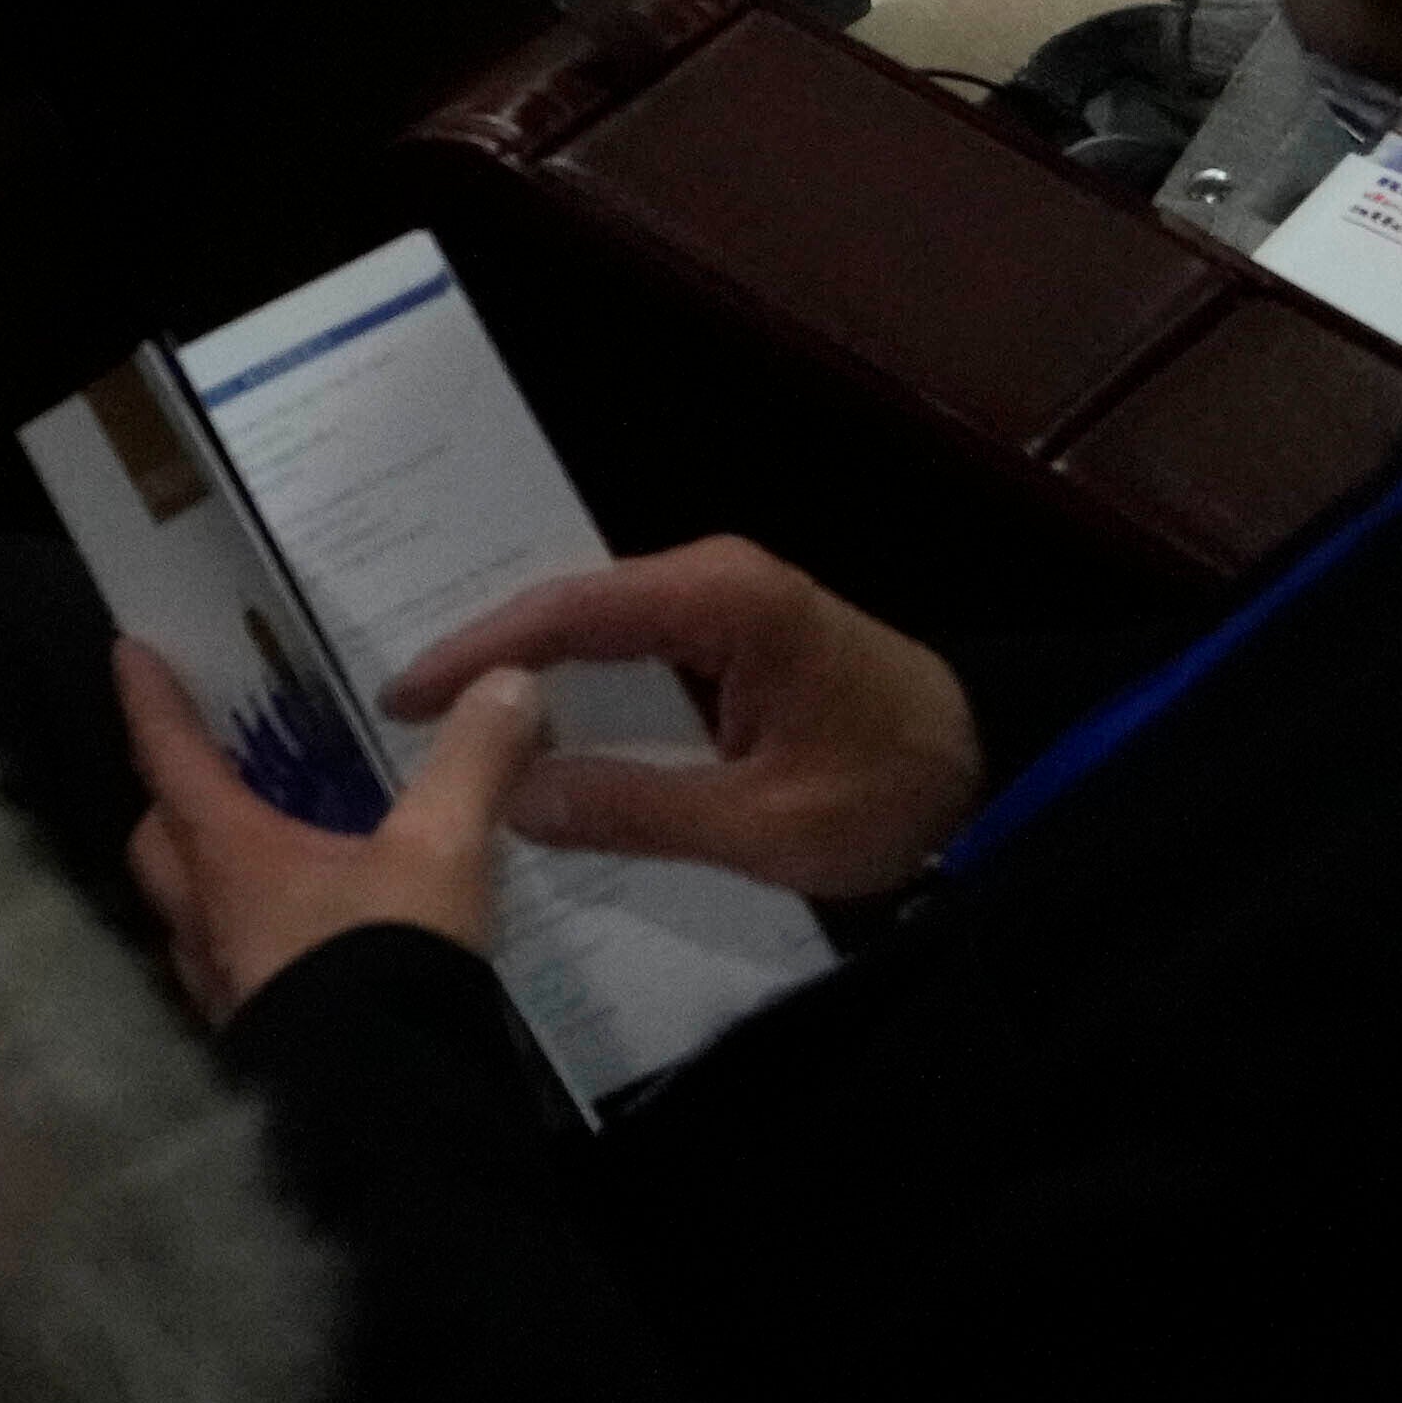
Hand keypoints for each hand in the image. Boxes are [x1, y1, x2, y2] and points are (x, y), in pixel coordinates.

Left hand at [111, 634, 555, 1022]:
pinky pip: (226, 970)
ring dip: (205, 877)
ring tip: (255, 854)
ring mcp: (222, 988)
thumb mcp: (441, 855)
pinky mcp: (252, 1042)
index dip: (151, 701)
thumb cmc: (386, 968)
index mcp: (228, 858)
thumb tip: (508, 681)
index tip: (127, 652)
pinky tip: (294, 945)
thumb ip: (471, 764)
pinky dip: (245, 941)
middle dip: (170, 798)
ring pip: (185, 913)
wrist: (386, 1120)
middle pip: (159, 840)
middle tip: (204, 767)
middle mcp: (204, 920)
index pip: (170, 757)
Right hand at [378, 537, 989, 896]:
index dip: (476, 655)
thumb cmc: (893, 795)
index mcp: (722, 600)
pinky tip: (530, 721)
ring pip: (594, 623)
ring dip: (526, 668)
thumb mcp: (765, 826)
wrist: (1003, 777)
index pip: (567, 612)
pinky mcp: (734, 629)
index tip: (401, 695)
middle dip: (485, 655)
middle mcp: (714, 576)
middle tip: (398, 706)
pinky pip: (629, 644)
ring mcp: (725, 597)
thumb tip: (514, 800)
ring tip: (441, 717)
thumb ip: (636, 810)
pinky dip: (574, 678)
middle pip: (569, 604)